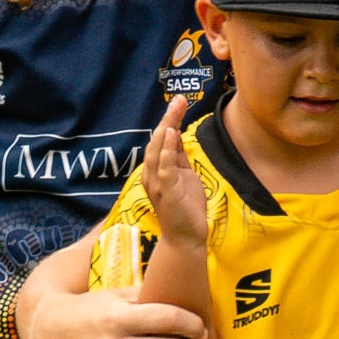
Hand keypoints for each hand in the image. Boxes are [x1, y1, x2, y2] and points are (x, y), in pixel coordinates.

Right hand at [141, 96, 206, 248]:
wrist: (186, 238)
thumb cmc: (186, 209)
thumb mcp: (184, 177)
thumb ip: (178, 159)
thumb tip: (176, 136)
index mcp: (157, 170)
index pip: (161, 141)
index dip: (170, 120)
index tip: (180, 102)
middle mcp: (152, 175)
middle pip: (157, 141)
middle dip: (168, 119)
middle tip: (178, 100)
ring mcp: (157, 184)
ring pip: (157, 151)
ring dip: (166, 130)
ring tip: (174, 111)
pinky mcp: (166, 192)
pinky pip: (164, 168)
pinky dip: (166, 151)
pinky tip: (171, 136)